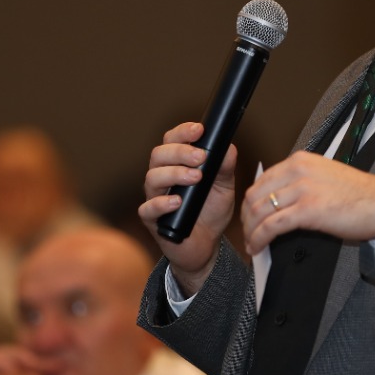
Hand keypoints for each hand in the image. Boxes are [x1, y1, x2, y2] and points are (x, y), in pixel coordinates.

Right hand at [137, 123, 238, 293]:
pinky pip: (147, 208)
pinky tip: (178, 201)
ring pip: (152, 178)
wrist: (207, 245)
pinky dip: (162, 203)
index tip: (199, 130)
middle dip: (180, 151)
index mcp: (176, 163)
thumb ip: (225, 167)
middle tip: (201, 157)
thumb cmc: (211, 211)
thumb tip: (228, 146)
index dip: (183, 132)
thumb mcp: (225, 187)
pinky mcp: (152, 220)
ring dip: (174, 174)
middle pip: (159, 154)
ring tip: (196, 178)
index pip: (172, 140)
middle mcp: (162, 176)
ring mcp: (154, 197)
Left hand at [240, 152, 374, 255]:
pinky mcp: (307, 210)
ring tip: (251, 243)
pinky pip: (272, 226)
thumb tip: (280, 200)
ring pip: (259, 211)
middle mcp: (298, 171)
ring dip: (251, 231)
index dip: (251, 202)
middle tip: (247, 232)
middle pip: (255, 195)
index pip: (262, 180)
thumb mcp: (324, 177)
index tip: (250, 216)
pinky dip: (260, 238)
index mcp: (301, 161)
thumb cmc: (359, 195)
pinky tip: (258, 247)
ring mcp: (302, 189)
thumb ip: (300, 182)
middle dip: (246, 218)